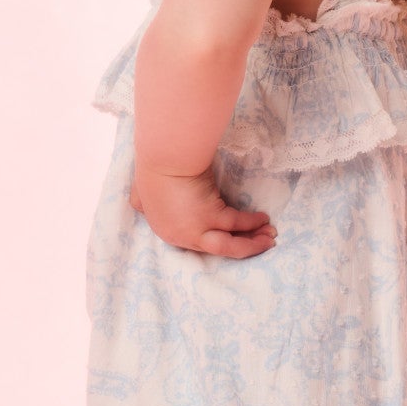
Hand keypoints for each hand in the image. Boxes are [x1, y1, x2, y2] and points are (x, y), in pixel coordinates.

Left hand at [129, 162, 276, 257]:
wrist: (162, 156)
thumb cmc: (153, 167)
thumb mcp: (142, 191)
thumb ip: (142, 201)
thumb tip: (137, 204)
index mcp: (165, 229)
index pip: (195, 243)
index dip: (217, 240)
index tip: (231, 238)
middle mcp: (180, 236)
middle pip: (216, 250)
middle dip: (242, 247)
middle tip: (260, 244)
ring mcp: (195, 230)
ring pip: (229, 246)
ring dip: (251, 244)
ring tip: (269, 239)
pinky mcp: (209, 218)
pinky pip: (237, 224)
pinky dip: (252, 223)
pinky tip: (264, 220)